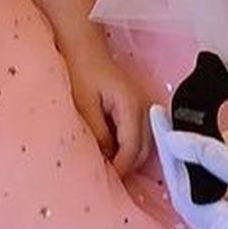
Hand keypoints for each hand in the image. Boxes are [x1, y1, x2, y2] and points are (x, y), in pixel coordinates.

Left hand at [63, 29, 147, 174]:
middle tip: (107, 179)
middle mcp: (145, 107)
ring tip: (109, 169)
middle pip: (144, 150)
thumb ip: (98, 134)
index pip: (132, 148)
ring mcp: (145, 107)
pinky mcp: (139, 108)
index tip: (106, 179)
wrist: (85, 49)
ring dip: (129, 159)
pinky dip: (130, 148)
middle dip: (127, 167)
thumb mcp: (85, 106)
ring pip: (145, 145)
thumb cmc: (82, 72)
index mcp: (132, 106)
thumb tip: (107, 159)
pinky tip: (113, 153)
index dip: (120, 167)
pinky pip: (140, 135)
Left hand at [149, 105, 227, 228]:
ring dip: (206, 166)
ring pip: (212, 199)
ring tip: (209, 129)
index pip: (182, 190)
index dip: (169, 152)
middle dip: (182, 157)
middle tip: (172, 117)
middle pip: (192, 196)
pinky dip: (226, 178)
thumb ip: (219, 159)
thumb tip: (176, 138)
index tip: (159, 115)